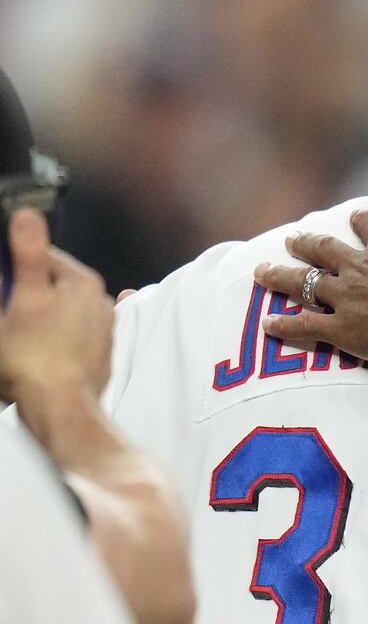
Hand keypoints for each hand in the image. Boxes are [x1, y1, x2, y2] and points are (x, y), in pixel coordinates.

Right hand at [0, 209, 114, 439]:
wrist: (60, 407)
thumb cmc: (36, 357)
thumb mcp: (23, 298)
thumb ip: (28, 255)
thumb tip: (27, 215)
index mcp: (82, 282)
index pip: (43, 258)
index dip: (14, 268)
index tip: (3, 284)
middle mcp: (99, 302)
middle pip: (51, 287)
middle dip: (26, 296)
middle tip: (8, 317)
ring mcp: (101, 329)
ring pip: (59, 313)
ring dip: (38, 319)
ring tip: (19, 339)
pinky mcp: (97, 353)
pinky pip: (68, 337)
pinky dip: (52, 340)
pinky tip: (37, 352)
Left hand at [254, 192, 367, 363]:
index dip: (361, 220)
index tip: (354, 215)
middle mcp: (360, 266)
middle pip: (325, 250)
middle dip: (307, 244)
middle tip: (291, 239)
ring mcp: (347, 297)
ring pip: (305, 283)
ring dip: (282, 276)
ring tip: (262, 272)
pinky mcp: (341, 329)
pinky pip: (306, 326)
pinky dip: (285, 326)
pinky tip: (268, 324)